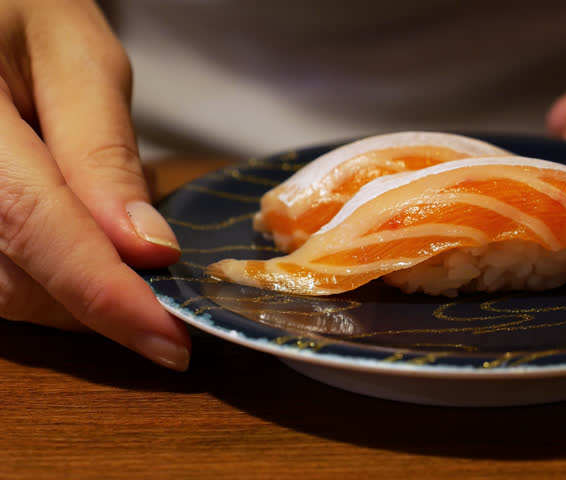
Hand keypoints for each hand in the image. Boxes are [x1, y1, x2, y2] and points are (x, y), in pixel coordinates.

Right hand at [0, 0, 188, 369]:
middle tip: (166, 296)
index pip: (32, 222)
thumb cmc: (19, 9)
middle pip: (13, 277)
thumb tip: (148, 251)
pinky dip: (46, 277)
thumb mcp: (73, 55)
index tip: (170, 340)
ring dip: (74, 296)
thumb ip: (102, 150)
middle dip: (100, 302)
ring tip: (120, 245)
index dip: (104, 292)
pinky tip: (82, 242)